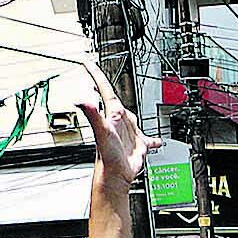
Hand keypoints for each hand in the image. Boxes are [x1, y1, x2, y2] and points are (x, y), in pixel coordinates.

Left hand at [82, 66, 156, 184]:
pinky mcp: (139, 145)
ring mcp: (129, 133)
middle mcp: (120, 122)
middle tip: (103, 78)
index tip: (87, 62)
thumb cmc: (108, 156)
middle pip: (118, 101)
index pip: (104, 89)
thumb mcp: (101, 132)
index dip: (96, 75)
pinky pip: (148, 140)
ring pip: (133, 119)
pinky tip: (158, 142)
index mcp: (113, 115)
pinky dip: (153, 140)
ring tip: (134, 109)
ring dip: (133, 114)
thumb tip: (79, 100)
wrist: (116, 175)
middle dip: (111, 90)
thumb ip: (92, 114)